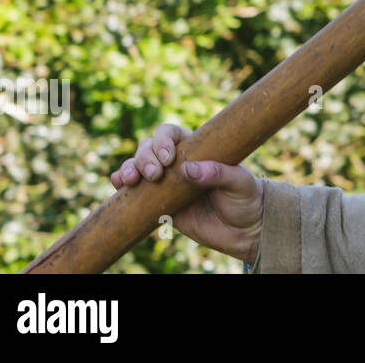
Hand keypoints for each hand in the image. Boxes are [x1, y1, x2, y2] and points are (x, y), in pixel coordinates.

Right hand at [109, 122, 264, 263]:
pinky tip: (118, 183)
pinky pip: (135, 191)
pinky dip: (122, 183)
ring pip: (138, 166)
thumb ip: (218, 174)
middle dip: (145, 157)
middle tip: (155, 174)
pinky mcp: (159, 205)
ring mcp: (167, 183)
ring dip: (130, 167)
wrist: (244, 231)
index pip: (173, 134)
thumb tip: (187, 168)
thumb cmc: (246, 199)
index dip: (164, 139)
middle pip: (150, 147)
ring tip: (131, 180)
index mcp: (198, 150)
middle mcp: (179, 163)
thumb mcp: (240, 183)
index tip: (168, 157)